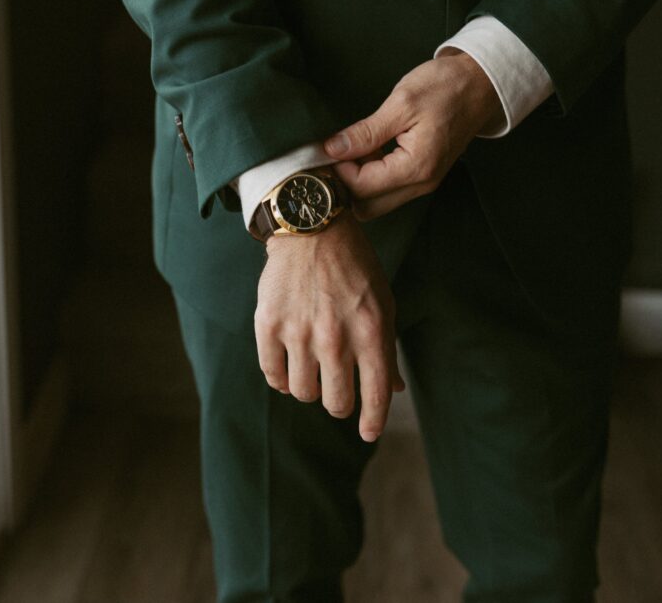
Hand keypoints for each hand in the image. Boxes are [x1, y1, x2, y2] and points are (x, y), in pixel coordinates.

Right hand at [255, 211, 403, 441]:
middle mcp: (336, 338)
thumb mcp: (383, 303)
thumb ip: (386, 350)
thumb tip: (393, 390)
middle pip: (336, 402)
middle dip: (340, 404)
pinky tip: (288, 369)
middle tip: (338, 393)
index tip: (368, 433)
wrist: (311, 228)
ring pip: (303, 392)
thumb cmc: (355, 267)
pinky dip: (281, 379)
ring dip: (310, 389)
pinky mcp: (269, 325)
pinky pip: (273, 375)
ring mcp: (300, 333)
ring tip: (313, 371)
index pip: (375, 395)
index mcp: (371, 332)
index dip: (372, 422)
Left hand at [324, 51, 501, 219]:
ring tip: (355, 148)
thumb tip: (332, 149)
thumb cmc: (445, 87)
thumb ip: (365, 132)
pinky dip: (372, 178)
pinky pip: (389, 191)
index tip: (328, 148)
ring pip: (376, 202)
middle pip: (366, 207)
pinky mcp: (423, 177)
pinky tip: (369, 151)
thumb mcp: (401, 103)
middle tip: (338, 153)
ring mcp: (424, 183)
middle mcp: (421, 184)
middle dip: (346, 186)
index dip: (338, 170)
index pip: (361, 187)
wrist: (480, 85)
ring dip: (359, 183)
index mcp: (416, 167)